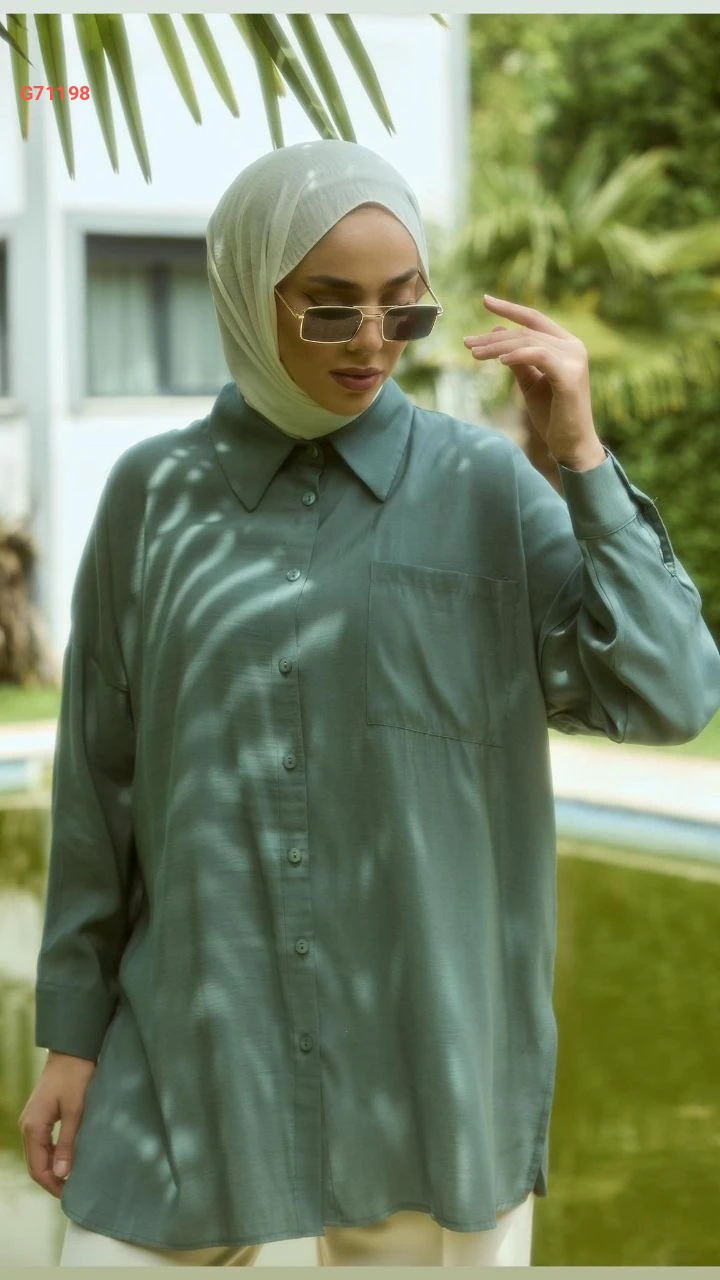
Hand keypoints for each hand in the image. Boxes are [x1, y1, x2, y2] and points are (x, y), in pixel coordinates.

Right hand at [18, 1051, 96, 1198]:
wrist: (72, 1050)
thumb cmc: (76, 1077)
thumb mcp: (76, 1111)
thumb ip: (67, 1143)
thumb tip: (61, 1174)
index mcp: (33, 1127)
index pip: (37, 1168)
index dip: (52, 1185)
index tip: (69, 1196)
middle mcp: (28, 1126)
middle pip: (35, 1163)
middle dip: (51, 1180)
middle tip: (72, 1192)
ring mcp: (32, 1120)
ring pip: (38, 1154)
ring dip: (52, 1168)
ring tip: (72, 1180)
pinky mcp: (41, 1115)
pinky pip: (43, 1143)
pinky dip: (53, 1155)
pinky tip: (67, 1159)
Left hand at [463, 295, 605, 467]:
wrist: (571, 445)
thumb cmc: (552, 414)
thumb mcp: (530, 382)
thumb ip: (517, 359)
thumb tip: (498, 332)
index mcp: (566, 344)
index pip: (534, 319)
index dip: (510, 308)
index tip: (485, 300)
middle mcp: (574, 346)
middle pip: (525, 332)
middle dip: (493, 337)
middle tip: (467, 344)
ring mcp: (575, 359)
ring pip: (528, 342)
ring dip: (497, 347)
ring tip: (474, 354)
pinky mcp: (570, 376)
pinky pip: (539, 356)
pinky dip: (517, 355)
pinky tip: (499, 360)